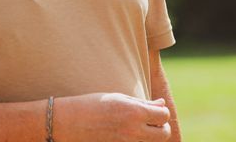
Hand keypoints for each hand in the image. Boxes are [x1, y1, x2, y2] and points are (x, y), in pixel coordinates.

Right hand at [56, 92, 170, 141]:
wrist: (70, 122)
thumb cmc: (92, 105)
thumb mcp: (118, 98)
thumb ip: (142, 103)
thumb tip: (162, 103)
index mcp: (134, 112)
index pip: (164, 115)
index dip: (162, 112)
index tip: (154, 110)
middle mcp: (134, 130)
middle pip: (164, 134)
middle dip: (161, 127)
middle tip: (150, 121)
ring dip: (151, 136)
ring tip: (137, 128)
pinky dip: (138, 141)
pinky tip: (127, 134)